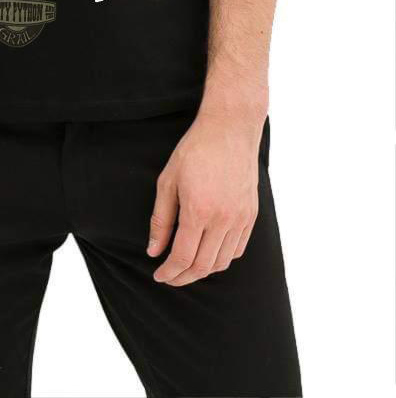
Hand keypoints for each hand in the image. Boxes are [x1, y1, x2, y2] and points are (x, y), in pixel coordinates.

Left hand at [147, 111, 260, 286]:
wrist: (230, 130)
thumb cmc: (195, 151)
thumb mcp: (168, 181)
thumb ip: (161, 219)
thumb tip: (154, 250)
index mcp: (199, 211)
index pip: (183, 257)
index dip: (169, 272)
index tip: (159, 276)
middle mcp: (223, 219)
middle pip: (204, 266)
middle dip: (183, 277)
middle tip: (170, 276)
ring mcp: (240, 218)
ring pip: (223, 262)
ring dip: (203, 270)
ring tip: (187, 266)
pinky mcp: (251, 214)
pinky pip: (238, 249)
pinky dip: (222, 258)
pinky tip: (209, 252)